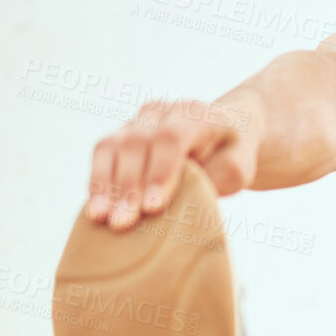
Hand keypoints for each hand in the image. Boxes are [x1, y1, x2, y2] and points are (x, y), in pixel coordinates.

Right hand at [86, 97, 262, 229]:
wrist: (221, 133)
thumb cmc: (230, 156)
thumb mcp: (240, 168)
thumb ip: (219, 178)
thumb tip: (185, 196)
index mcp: (197, 115)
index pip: (172, 138)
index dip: (159, 172)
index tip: (152, 207)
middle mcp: (163, 111)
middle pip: (137, 143)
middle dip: (129, 187)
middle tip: (122, 223)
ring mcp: (139, 120)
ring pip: (113, 145)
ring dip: (106, 185)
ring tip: (101, 218)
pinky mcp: (122, 132)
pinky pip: (102, 152)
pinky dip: (97, 180)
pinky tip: (95, 207)